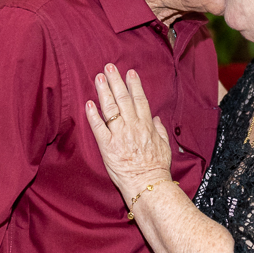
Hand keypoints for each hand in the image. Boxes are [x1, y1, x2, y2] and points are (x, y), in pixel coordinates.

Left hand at [85, 63, 173, 201]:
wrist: (148, 185)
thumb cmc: (157, 169)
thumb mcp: (165, 147)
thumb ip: (160, 131)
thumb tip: (155, 119)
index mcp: (146, 126)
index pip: (140, 100)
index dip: (134, 85)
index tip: (130, 72)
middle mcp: (133, 127)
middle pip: (123, 99)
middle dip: (116, 81)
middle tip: (109, 67)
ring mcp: (119, 136)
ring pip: (110, 109)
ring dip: (104, 91)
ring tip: (98, 77)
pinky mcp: (107, 146)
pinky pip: (98, 127)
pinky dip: (93, 115)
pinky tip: (88, 103)